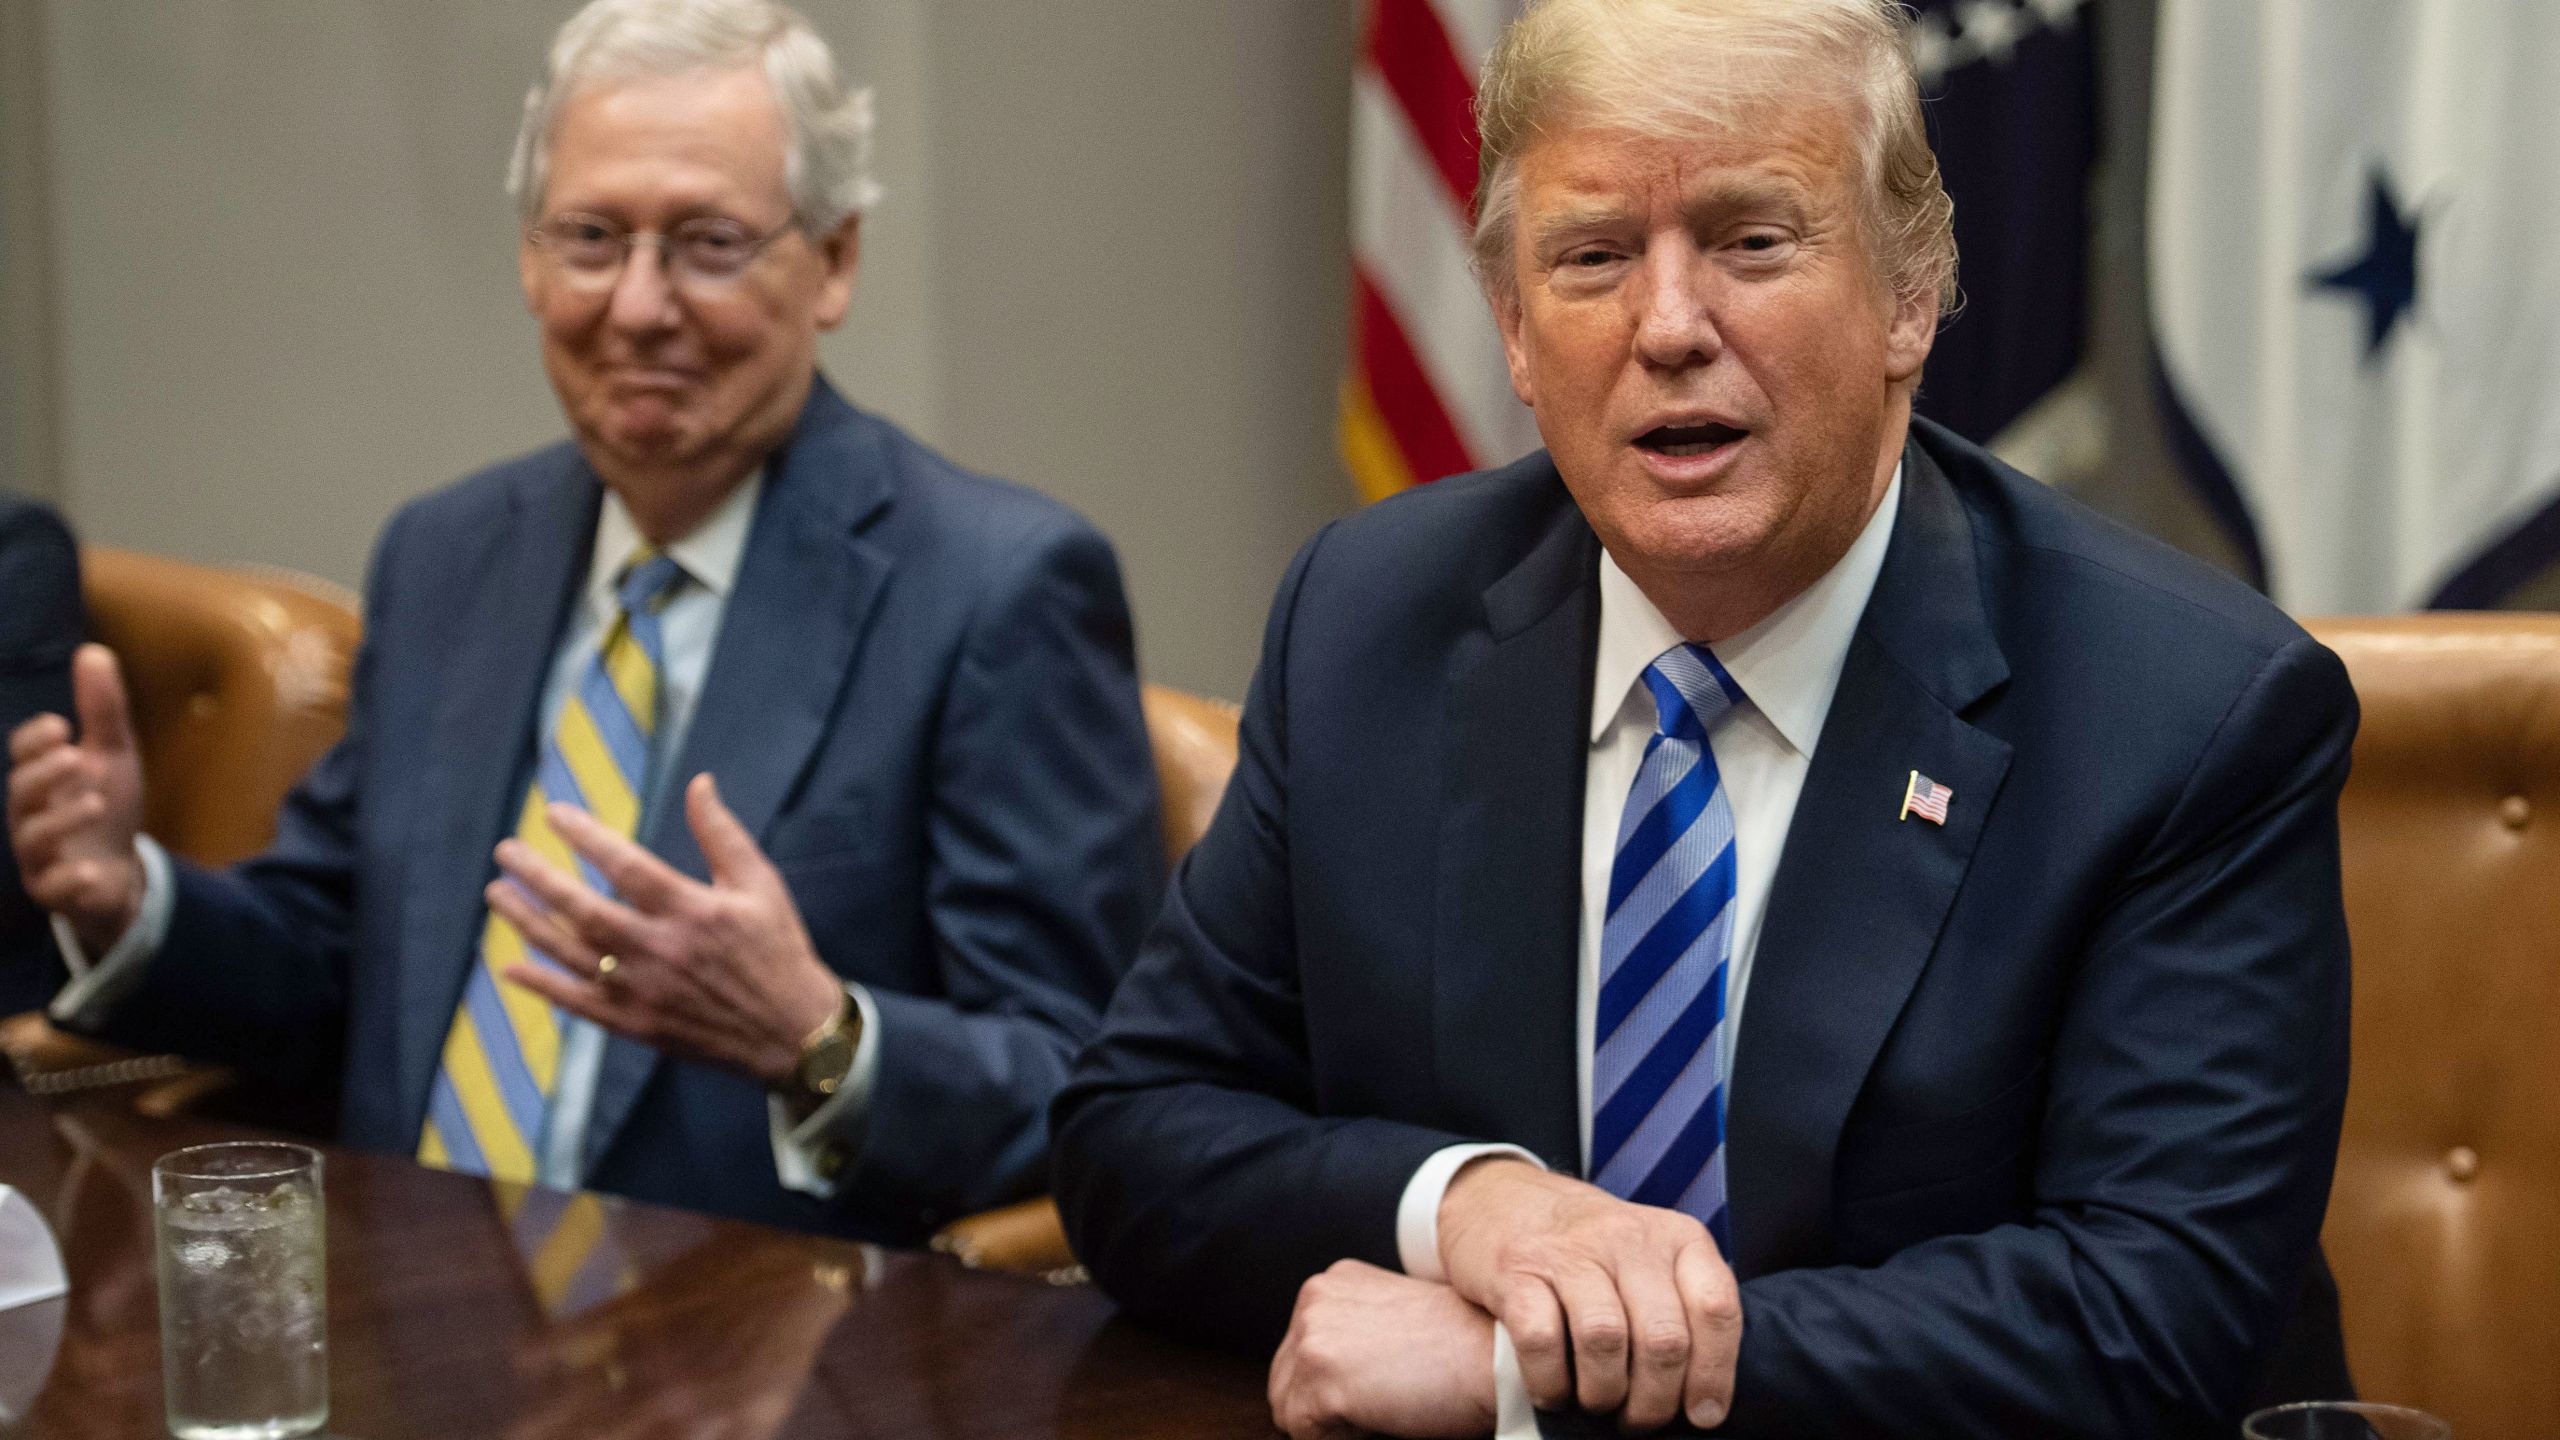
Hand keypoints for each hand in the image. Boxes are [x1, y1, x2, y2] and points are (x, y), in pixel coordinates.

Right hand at [7, 645, 146, 953]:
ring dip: (60, 820)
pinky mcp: (55, 891)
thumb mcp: (113, 756)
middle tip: (76, 756)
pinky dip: (68, 880)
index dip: (34, 742)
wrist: (120, 872)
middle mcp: (31, 814)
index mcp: (43, 779)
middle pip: (21, 793)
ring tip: (95, 801)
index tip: (62, 726)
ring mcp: (40, 855)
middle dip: (43, 774)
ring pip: (31, 839)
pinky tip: (88, 871)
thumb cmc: (108, 807)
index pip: (23, 755)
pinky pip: (50, 888)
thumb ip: (102, 710)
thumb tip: (93, 650)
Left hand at [491, 772, 845, 1084]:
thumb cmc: (777, 950)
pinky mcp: (636, 1024)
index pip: (626, 866)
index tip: (553, 814)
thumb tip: (699, 782)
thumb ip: (722, 834)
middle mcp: (660, 950)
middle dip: (538, 877)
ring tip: (498, 894)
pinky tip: (510, 967)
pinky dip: (543, 986)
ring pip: (570, 954)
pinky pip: (578, 1003)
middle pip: (583, 910)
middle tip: (506, 851)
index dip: (586, 837)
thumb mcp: (760, 884)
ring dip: (528, 922)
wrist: (792, 1032)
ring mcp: (643, 991)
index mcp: (692, 911)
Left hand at [1267, 1259, 1496, 1439]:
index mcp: (1331, 1283)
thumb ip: (1354, 1334)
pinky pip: (1306, 1436)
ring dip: (1330, 1426)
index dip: (1334, 1385)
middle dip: (1323, 1407)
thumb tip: (1329, 1383)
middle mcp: (1313, 1300)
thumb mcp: (1395, 1318)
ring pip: (1290, 1412)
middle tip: (1382, 1409)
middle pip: (1286, 1381)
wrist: (1496, 1356)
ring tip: (1385, 1413)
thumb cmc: (1462, 1345)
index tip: (1376, 1392)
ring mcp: (1312, 1338)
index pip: (1299, 1353)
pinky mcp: (1320, 1381)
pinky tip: (1385, 1422)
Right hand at [1438, 1160, 1740, 1428]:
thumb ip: (1684, 1311)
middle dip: (1655, 1401)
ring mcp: (1570, 1251)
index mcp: (1678, 1238)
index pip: (1715, 1309)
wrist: (1508, 1201)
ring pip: (1605, 1340)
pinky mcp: (1516, 1269)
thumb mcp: (1654, 1261)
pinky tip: (1553, 1391)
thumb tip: (1704, 1399)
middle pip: (1663, 1338)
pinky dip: (1550, 1381)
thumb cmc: (1596, 1252)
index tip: (1702, 1414)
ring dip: (1604, 1394)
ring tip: (1599, 1404)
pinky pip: (1541, 1340)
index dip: (1714, 1374)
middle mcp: (1628, 1238)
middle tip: (1639, 1419)